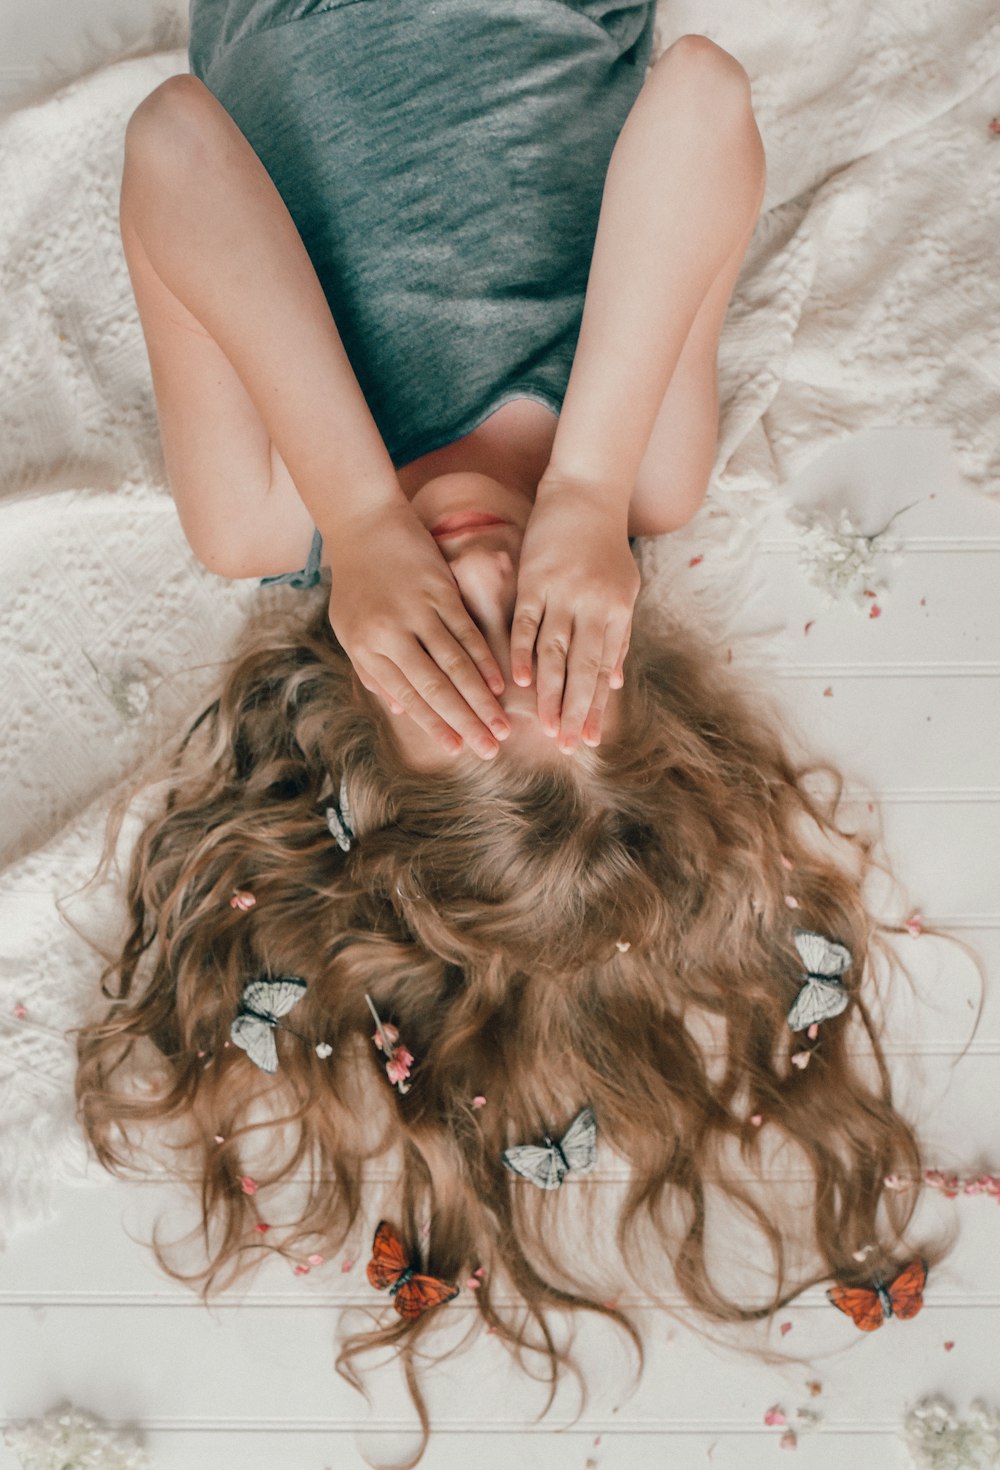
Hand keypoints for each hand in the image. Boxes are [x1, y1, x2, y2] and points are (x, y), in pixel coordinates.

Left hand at [324, 499, 510, 758]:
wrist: (363, 523)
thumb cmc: (356, 581)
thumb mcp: (350, 629)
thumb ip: (373, 671)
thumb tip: (401, 711)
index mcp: (365, 648)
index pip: (406, 696)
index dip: (435, 725)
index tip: (459, 749)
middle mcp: (390, 634)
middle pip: (435, 687)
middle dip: (465, 723)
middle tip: (491, 750)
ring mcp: (416, 611)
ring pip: (456, 664)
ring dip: (482, 700)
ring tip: (503, 726)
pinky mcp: (439, 589)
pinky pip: (466, 633)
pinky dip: (486, 661)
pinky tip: (501, 684)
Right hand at [510, 479, 638, 749]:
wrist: (586, 494)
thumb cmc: (605, 547)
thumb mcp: (622, 591)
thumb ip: (617, 637)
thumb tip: (614, 683)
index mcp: (616, 612)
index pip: (604, 669)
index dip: (597, 706)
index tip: (590, 740)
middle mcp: (592, 606)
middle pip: (582, 668)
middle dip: (576, 710)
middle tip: (569, 746)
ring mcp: (562, 592)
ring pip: (555, 653)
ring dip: (550, 693)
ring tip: (546, 727)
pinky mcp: (535, 578)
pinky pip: (526, 623)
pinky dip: (522, 654)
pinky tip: (520, 683)